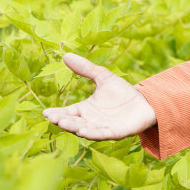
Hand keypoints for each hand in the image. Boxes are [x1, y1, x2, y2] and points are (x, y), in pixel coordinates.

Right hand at [42, 52, 156, 139]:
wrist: (145, 102)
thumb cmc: (122, 92)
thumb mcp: (103, 77)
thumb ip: (86, 68)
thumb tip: (65, 55)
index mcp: (86, 109)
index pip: (68, 112)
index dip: (57, 113)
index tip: (45, 113)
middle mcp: (91, 121)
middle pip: (74, 123)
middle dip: (64, 121)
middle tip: (53, 118)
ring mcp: (103, 128)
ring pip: (86, 130)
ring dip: (75, 128)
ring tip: (64, 124)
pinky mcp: (116, 133)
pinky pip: (103, 135)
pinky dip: (93, 134)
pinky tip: (84, 132)